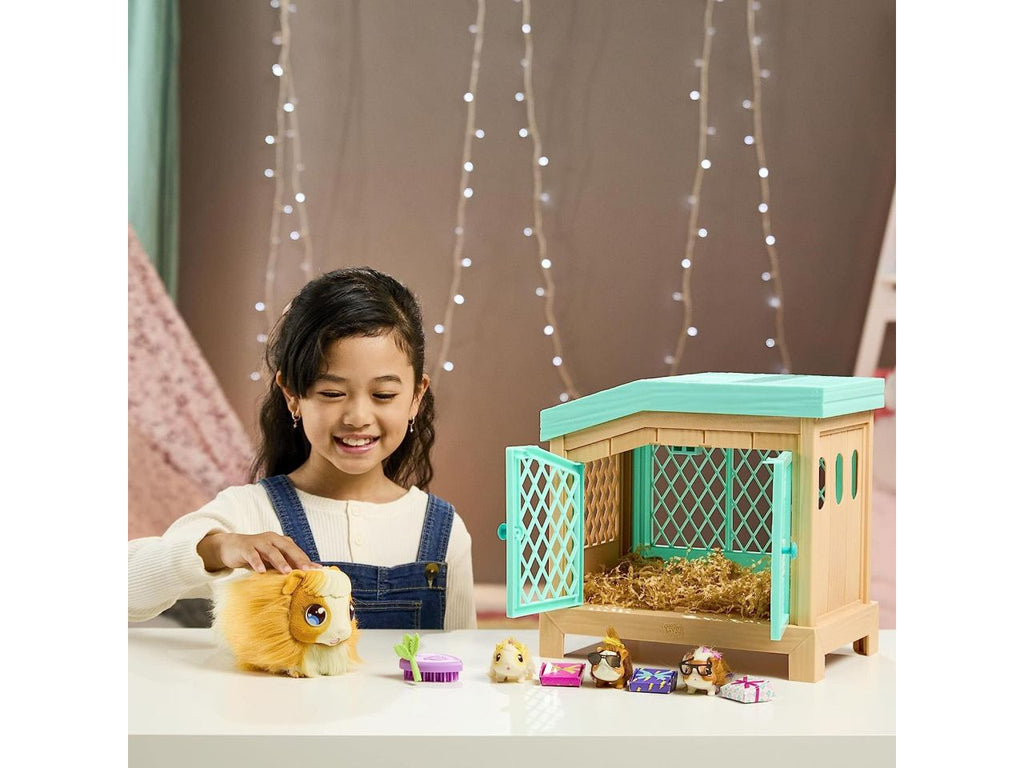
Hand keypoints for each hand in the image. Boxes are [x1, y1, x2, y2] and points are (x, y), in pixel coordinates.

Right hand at [196, 531, 321, 573]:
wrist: (232, 547)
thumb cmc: (257, 556)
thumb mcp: (272, 561)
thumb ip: (287, 565)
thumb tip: (307, 575)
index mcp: (281, 542)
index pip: (297, 551)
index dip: (307, 561)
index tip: (318, 571)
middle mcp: (272, 539)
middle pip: (288, 548)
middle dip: (298, 559)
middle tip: (307, 570)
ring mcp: (259, 542)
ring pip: (271, 550)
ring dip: (280, 561)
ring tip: (287, 572)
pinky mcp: (245, 547)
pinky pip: (252, 554)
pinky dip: (257, 562)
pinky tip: (261, 571)